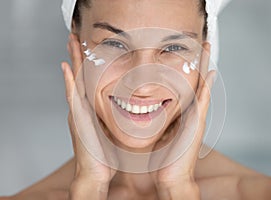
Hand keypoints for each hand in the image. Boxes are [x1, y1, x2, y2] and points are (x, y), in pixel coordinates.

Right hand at [61, 34, 115, 198]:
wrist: (95, 173)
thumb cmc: (105, 155)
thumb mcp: (112, 132)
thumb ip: (116, 120)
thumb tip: (131, 113)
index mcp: (91, 111)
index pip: (89, 83)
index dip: (87, 66)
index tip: (90, 51)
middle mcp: (82, 109)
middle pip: (79, 77)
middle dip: (78, 57)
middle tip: (76, 39)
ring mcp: (78, 113)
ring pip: (75, 81)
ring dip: (73, 61)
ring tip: (71, 43)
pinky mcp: (77, 119)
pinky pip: (72, 96)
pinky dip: (69, 81)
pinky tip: (66, 67)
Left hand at [151, 43, 214, 198]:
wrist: (172, 176)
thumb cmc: (165, 158)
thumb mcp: (161, 134)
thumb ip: (161, 122)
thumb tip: (149, 113)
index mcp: (183, 115)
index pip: (188, 87)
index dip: (189, 71)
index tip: (188, 56)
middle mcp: (193, 113)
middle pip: (199, 82)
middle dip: (200, 63)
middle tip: (203, 44)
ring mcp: (197, 118)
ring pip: (203, 86)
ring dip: (205, 67)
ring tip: (207, 49)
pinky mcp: (197, 124)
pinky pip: (203, 101)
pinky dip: (207, 87)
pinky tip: (210, 73)